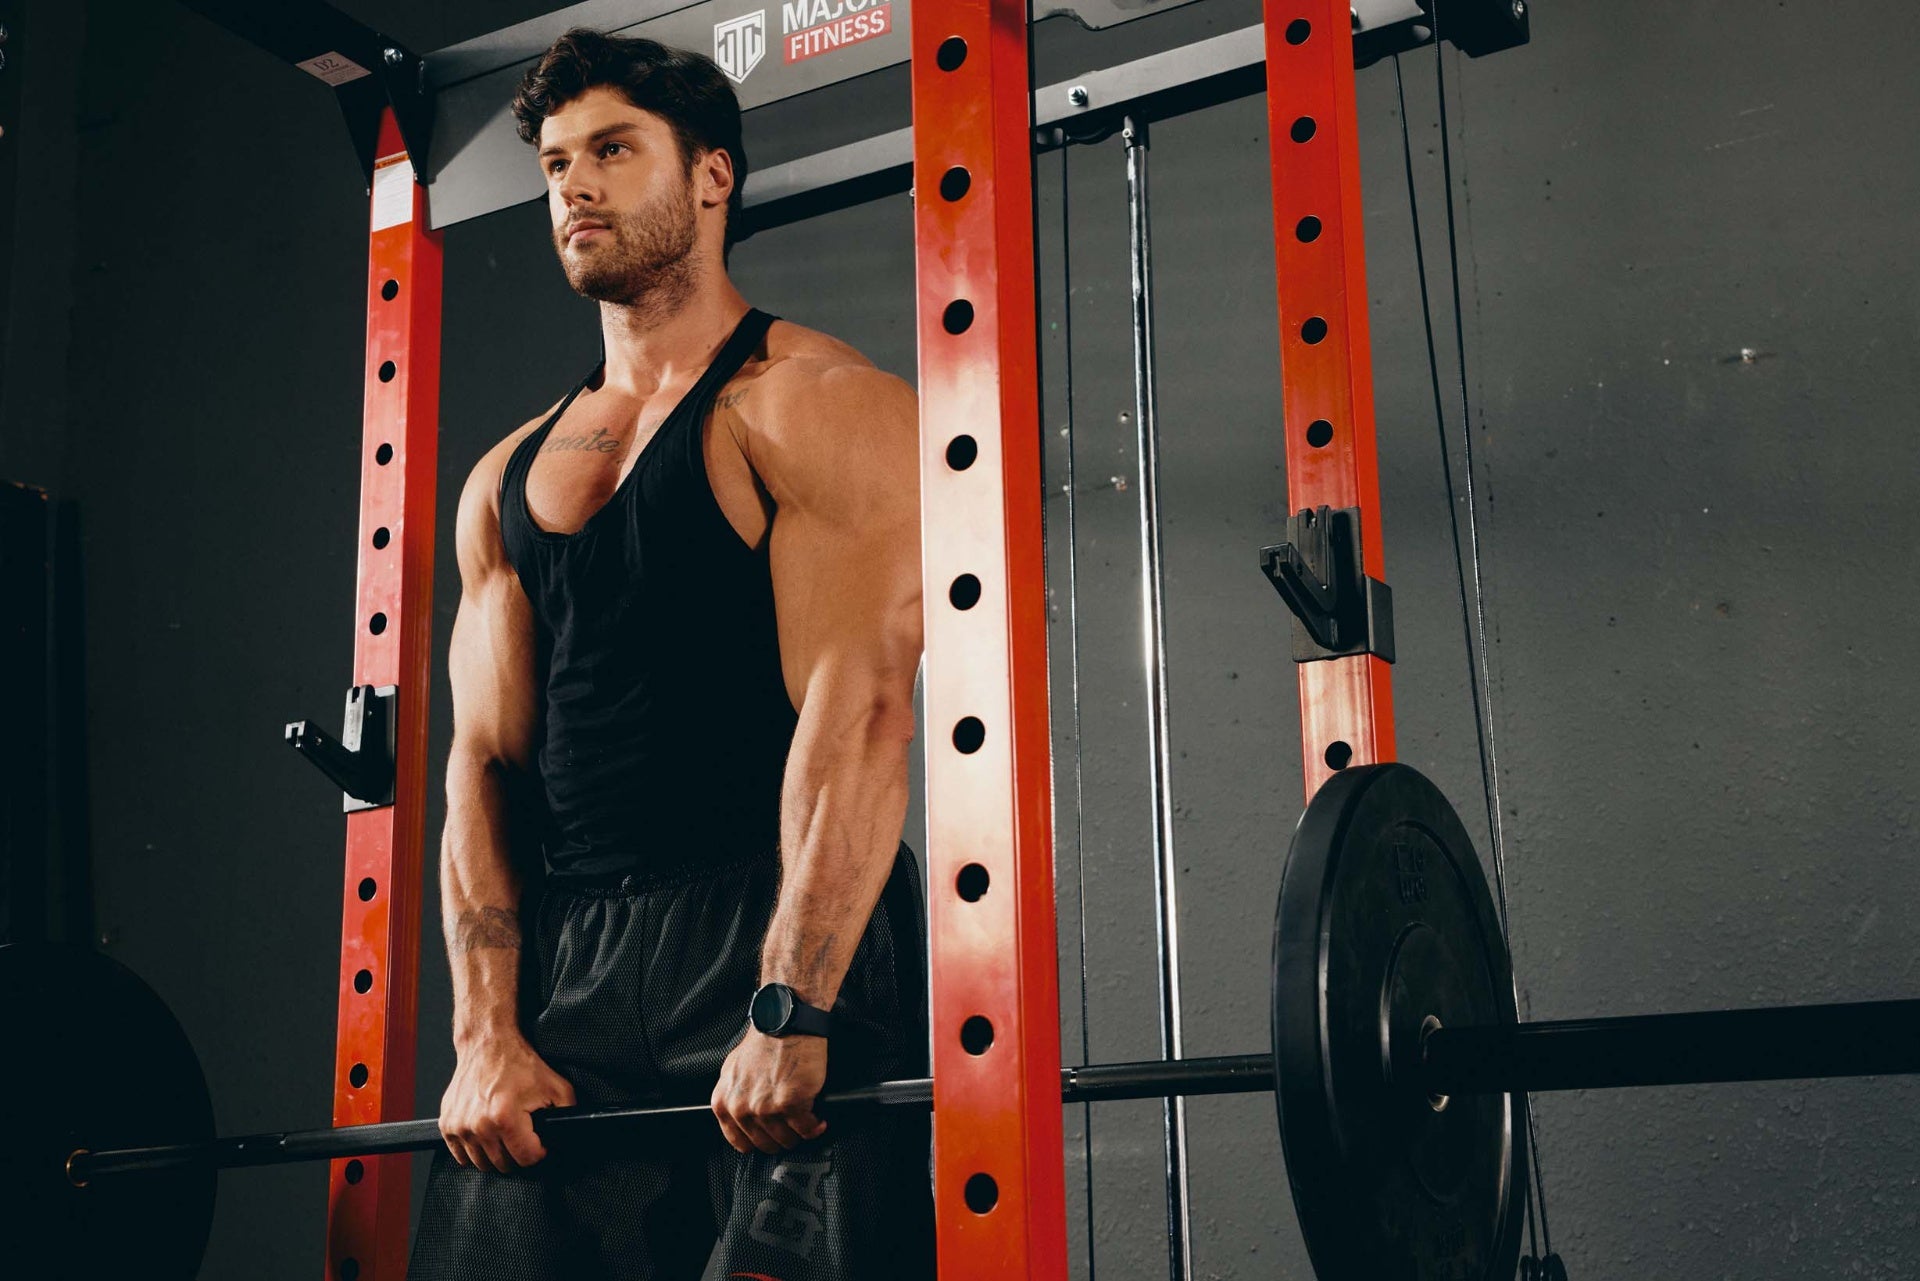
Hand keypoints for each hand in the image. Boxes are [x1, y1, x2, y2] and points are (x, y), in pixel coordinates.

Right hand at [438, 1034, 576, 1171]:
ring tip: (505, 1132)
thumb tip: (569, 1134)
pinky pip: (461, 1156)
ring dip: (496, 1153)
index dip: (539, 1151)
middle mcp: (479, 1125)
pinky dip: (475, 1150)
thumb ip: (568, 1113)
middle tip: (523, 1133)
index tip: (539, 1140)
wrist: (487, 1044)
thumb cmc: (518, 1063)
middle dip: (518, 1153)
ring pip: (482, 1163)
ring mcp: (460, 1126)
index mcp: (505, 1118)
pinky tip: (486, 1133)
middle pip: (504, 1164)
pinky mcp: (447, 1124)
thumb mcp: (556, 1086)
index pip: (527, 1159)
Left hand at [710, 1030, 828, 1154]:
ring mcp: (765, 1107)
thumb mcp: (734, 1070)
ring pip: (787, 1140)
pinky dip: (815, 1126)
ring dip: (800, 1134)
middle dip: (782, 1138)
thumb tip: (745, 1118)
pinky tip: (818, 1119)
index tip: (772, 1136)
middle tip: (793, 1127)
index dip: (760, 1141)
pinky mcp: (791, 1103)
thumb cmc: (765, 1040)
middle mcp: (741, 1108)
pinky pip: (806, 1129)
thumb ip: (736, 1097)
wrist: (786, 1022)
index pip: (740, 1143)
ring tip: (806, 1120)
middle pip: (765, 1145)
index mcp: (724, 1102)